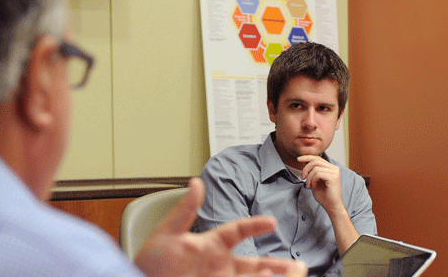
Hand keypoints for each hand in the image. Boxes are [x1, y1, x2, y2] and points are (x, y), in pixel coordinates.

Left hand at [134, 178, 307, 276]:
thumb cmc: (149, 263)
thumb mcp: (165, 235)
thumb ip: (184, 211)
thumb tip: (196, 182)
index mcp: (211, 245)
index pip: (238, 232)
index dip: (254, 225)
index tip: (270, 222)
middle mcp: (220, 265)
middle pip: (256, 265)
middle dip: (278, 266)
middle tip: (298, 266)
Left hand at [298, 155, 343, 213]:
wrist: (331, 206)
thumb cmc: (324, 196)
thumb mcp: (315, 181)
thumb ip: (312, 172)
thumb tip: (305, 162)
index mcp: (331, 168)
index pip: (318, 158)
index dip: (307, 157)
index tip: (298, 159)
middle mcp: (334, 168)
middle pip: (316, 160)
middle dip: (306, 168)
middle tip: (302, 177)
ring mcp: (335, 172)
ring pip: (315, 168)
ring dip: (308, 177)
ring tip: (308, 186)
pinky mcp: (333, 177)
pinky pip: (318, 174)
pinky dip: (312, 180)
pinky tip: (312, 187)